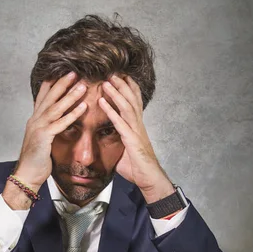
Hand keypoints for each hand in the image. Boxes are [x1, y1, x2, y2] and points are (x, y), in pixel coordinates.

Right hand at [3, 71, 86, 208]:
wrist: (27, 175)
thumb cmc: (37, 160)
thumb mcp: (42, 140)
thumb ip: (48, 128)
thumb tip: (56, 122)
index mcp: (35, 119)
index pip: (43, 97)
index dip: (52, 84)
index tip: (61, 72)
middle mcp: (35, 120)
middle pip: (50, 97)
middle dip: (62, 83)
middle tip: (74, 71)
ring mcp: (38, 127)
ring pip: (56, 107)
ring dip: (70, 95)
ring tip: (82, 85)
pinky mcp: (43, 137)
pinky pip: (60, 123)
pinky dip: (72, 114)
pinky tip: (82, 107)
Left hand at [98, 75, 174, 202]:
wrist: (150, 180)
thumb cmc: (138, 168)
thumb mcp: (125, 152)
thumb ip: (118, 142)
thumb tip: (107, 141)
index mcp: (137, 127)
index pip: (135, 103)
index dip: (129, 88)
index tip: (121, 76)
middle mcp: (138, 126)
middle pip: (132, 99)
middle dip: (122, 84)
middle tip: (112, 71)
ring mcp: (136, 132)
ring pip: (127, 107)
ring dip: (116, 93)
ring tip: (106, 81)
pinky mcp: (132, 140)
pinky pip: (120, 122)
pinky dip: (111, 111)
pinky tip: (102, 101)